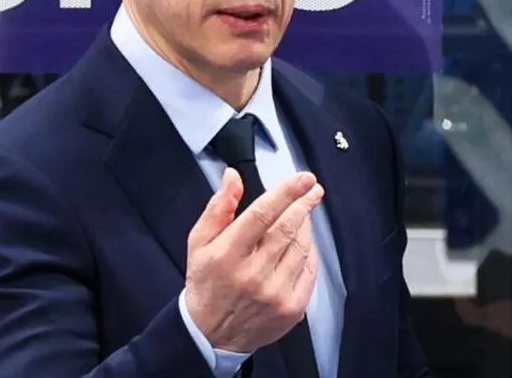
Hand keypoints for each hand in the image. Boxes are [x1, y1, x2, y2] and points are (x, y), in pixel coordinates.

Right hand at [184, 168, 322, 352]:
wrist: (211, 334)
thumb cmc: (206, 283)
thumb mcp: (199, 242)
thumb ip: (218, 207)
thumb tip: (233, 177)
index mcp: (228, 255)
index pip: (262, 214)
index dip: (286, 192)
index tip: (303, 178)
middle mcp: (253, 274)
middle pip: (287, 228)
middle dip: (303, 203)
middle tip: (312, 188)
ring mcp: (275, 293)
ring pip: (301, 247)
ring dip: (307, 225)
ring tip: (304, 212)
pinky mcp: (291, 308)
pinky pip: (309, 270)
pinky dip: (310, 251)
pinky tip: (305, 241)